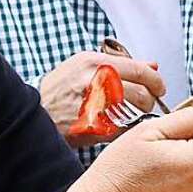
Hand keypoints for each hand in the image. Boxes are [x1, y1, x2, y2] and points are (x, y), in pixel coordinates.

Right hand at [40, 52, 166, 146]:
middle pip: (143, 93)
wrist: (33, 111)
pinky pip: (122, 129)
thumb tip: (152, 65)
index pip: (140, 69)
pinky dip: (125, 129)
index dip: (155, 80)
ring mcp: (96, 107)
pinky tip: (118, 126)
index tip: (159, 87)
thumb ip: (119, 64)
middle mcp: (97, 82)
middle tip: (146, 104)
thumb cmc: (59, 88)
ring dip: (140, 116)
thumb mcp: (84, 65)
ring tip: (132, 115)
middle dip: (150, 100)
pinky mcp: (94, 128)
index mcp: (96, 62)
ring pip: (136, 113)